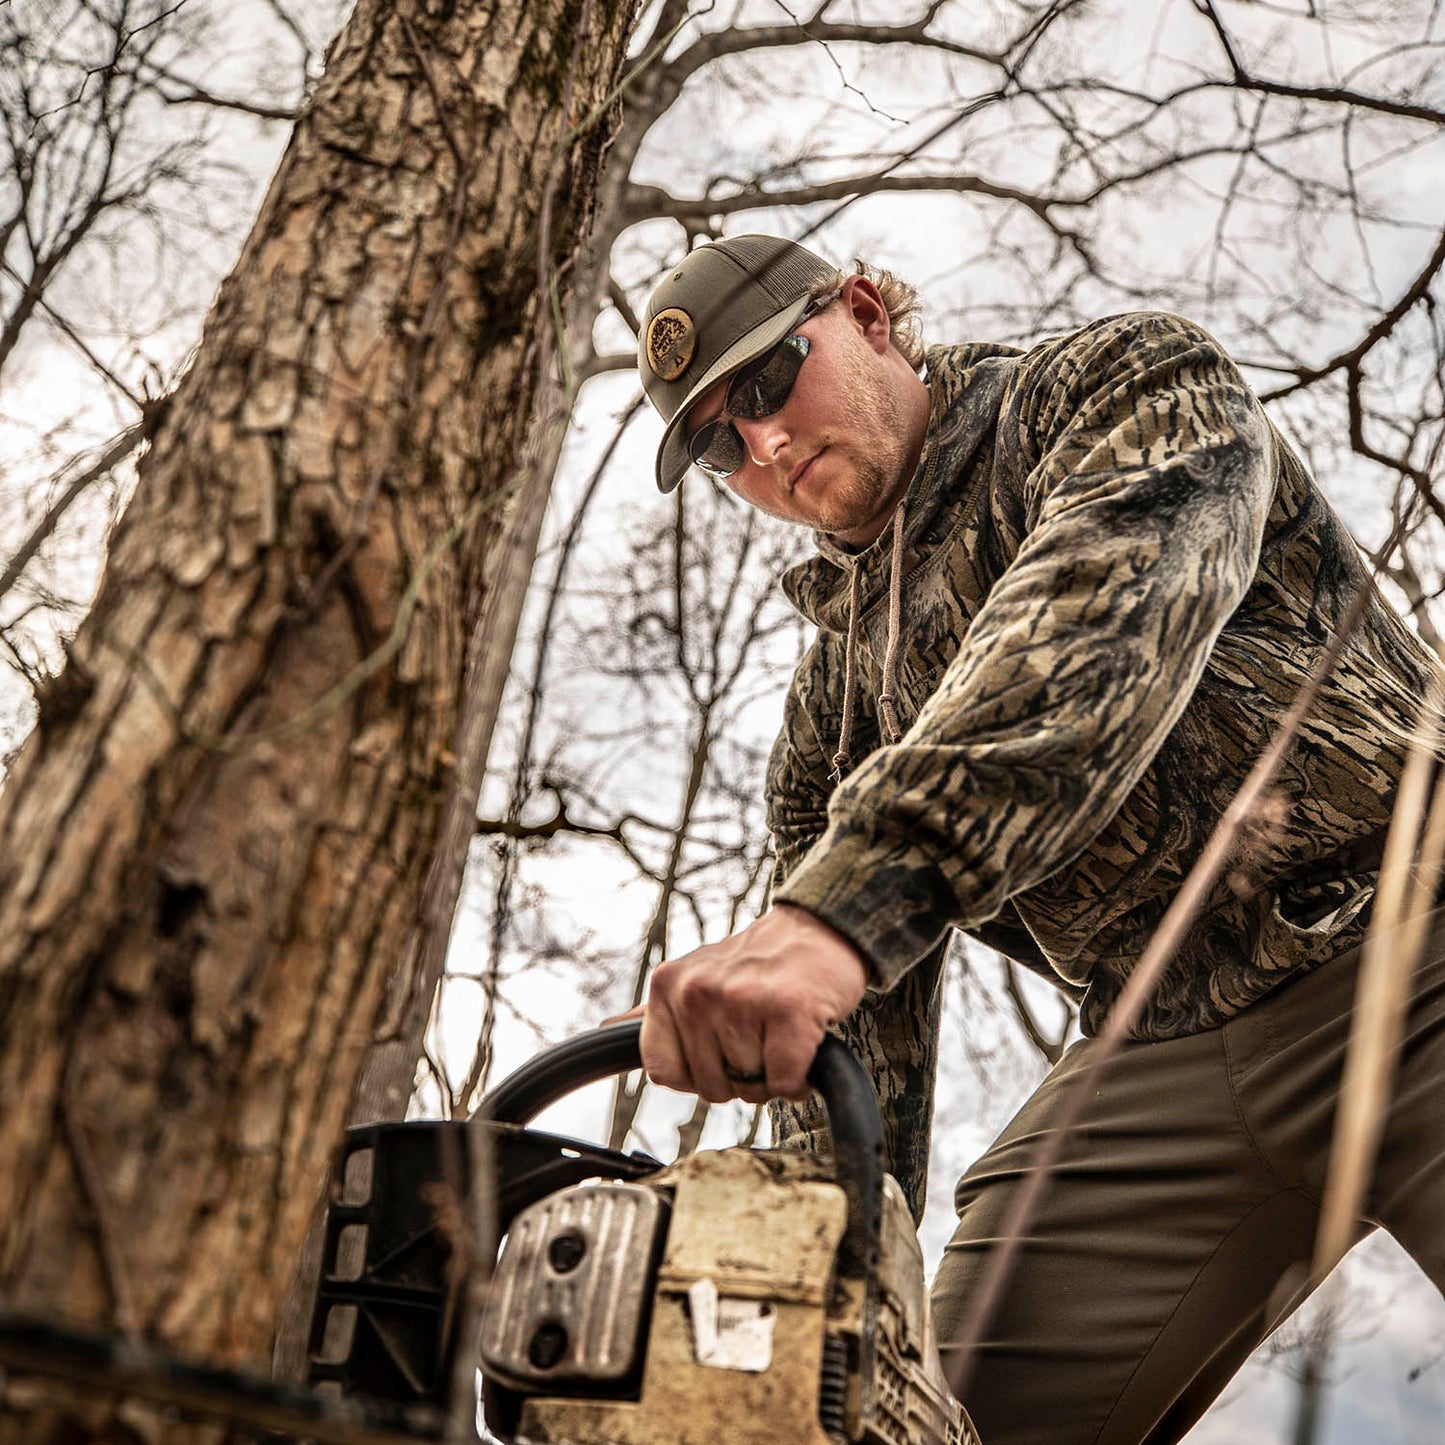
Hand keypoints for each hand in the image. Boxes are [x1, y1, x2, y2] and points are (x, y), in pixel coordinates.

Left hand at [638, 903, 867, 1104]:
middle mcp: (697, 991)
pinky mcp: (788, 1010)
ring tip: (780, 1030)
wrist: (818, 930)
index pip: (661, 1072)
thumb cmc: (759, 964)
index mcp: (667, 985)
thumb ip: (654, 1011)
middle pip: (710, 1087)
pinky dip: (799, 1078)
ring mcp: (741, 999)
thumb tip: (608, 1026)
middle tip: (759, 1033)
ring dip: (773, 1073)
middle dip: (741, 1075)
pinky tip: (803, 1042)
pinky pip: (786, 1083)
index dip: (696, 1074)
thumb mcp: (695, 977)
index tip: (721, 1047)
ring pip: (750, 1088)